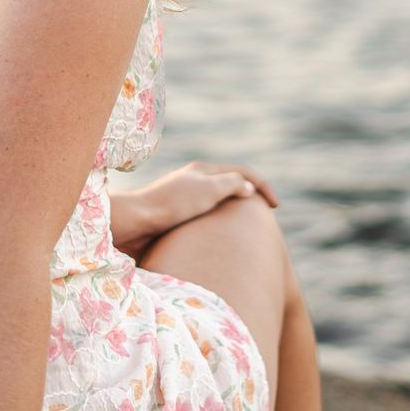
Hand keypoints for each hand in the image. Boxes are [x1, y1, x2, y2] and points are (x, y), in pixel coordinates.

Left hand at [110, 160, 278, 261]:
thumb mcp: (209, 188)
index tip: (275, 207)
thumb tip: (248, 186)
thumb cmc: (172, 205)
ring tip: (243, 231)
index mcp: (203, 170)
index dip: (262, 186)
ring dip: (232, 212)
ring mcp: (183, 198)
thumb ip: (232, 184)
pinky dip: (217, 224)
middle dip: (249, 196)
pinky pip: (204, 217)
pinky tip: (217, 240)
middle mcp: (193, 181)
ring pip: (216, 202)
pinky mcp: (174, 217)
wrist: (134, 223)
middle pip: (229, 184)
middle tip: (262, 217)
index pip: (242, 172)